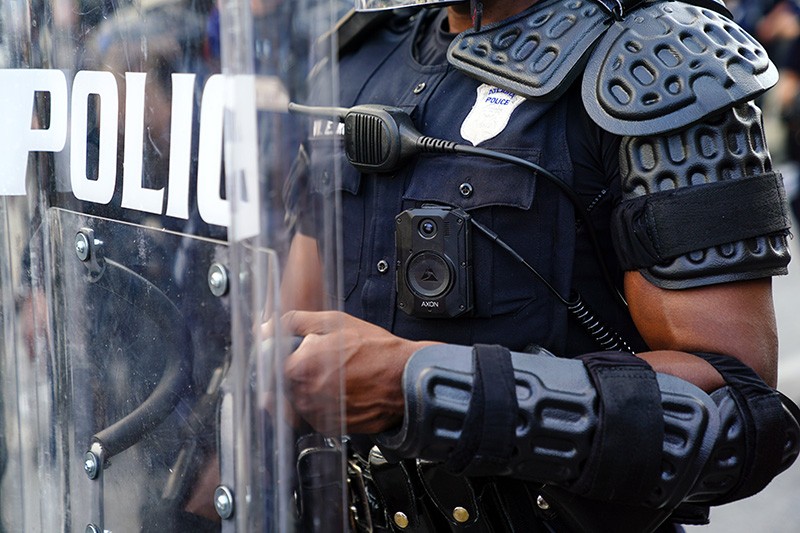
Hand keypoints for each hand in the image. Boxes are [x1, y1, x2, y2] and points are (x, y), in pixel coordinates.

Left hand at [280, 310, 436, 433]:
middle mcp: (306, 394)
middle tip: (320, 361)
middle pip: (281, 384)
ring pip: (295, 400)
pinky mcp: (329, 427)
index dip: (282, 355)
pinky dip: (320, 404)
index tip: (291, 351)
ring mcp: (317, 414)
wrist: (405, 378)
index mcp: (301, 367)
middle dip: (294, 372)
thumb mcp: (335, 321)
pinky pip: (312, 415)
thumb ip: (295, 322)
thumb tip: (267, 327)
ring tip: (334, 375)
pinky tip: (339, 390)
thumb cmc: (377, 350)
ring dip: (306, 388)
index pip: (270, 364)